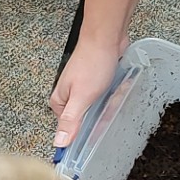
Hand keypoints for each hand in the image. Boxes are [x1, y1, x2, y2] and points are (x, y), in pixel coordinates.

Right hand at [50, 36, 124, 150]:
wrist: (106, 37)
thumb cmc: (92, 62)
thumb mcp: (81, 97)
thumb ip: (70, 121)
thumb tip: (59, 142)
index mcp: (60, 102)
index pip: (72, 129)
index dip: (88, 131)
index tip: (100, 127)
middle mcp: (70, 96)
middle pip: (90, 119)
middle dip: (105, 110)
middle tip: (111, 98)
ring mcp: (84, 89)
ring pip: (102, 108)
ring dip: (113, 99)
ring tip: (117, 87)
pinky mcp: (97, 83)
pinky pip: (108, 97)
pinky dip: (116, 92)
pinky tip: (120, 84)